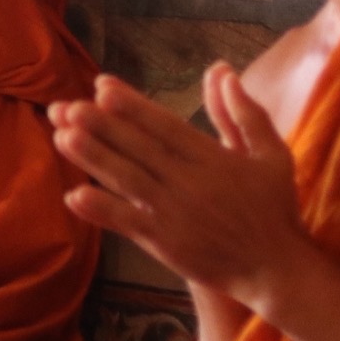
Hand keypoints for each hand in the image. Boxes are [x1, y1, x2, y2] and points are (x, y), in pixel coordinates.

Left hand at [49, 65, 309, 309]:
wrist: (277, 271)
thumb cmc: (273, 208)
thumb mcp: (271, 155)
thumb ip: (243, 113)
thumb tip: (222, 69)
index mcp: (212, 158)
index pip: (165, 125)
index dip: (132, 105)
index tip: (102, 86)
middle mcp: (190, 183)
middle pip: (139, 149)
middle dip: (102, 126)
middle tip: (68, 107)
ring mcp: (174, 215)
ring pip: (127, 181)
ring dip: (94, 159)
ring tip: (62, 137)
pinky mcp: (165, 244)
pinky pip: (128, 224)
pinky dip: (101, 210)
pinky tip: (74, 196)